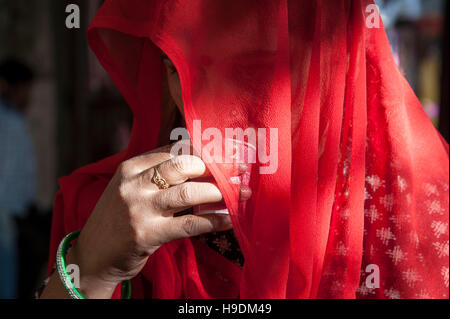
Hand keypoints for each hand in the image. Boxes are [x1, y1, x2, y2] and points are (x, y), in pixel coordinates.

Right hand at [66, 141, 250, 297]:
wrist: (93, 257)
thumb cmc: (118, 220)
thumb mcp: (130, 188)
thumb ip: (156, 172)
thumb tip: (198, 159)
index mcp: (131, 167)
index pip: (174, 150)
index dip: (205, 151)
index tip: (227, 154)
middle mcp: (134, 184)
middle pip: (184, 165)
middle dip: (217, 167)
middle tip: (240, 171)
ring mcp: (139, 209)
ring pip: (190, 193)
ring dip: (221, 193)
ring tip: (241, 193)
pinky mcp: (147, 234)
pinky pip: (190, 223)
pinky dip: (214, 220)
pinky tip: (230, 219)